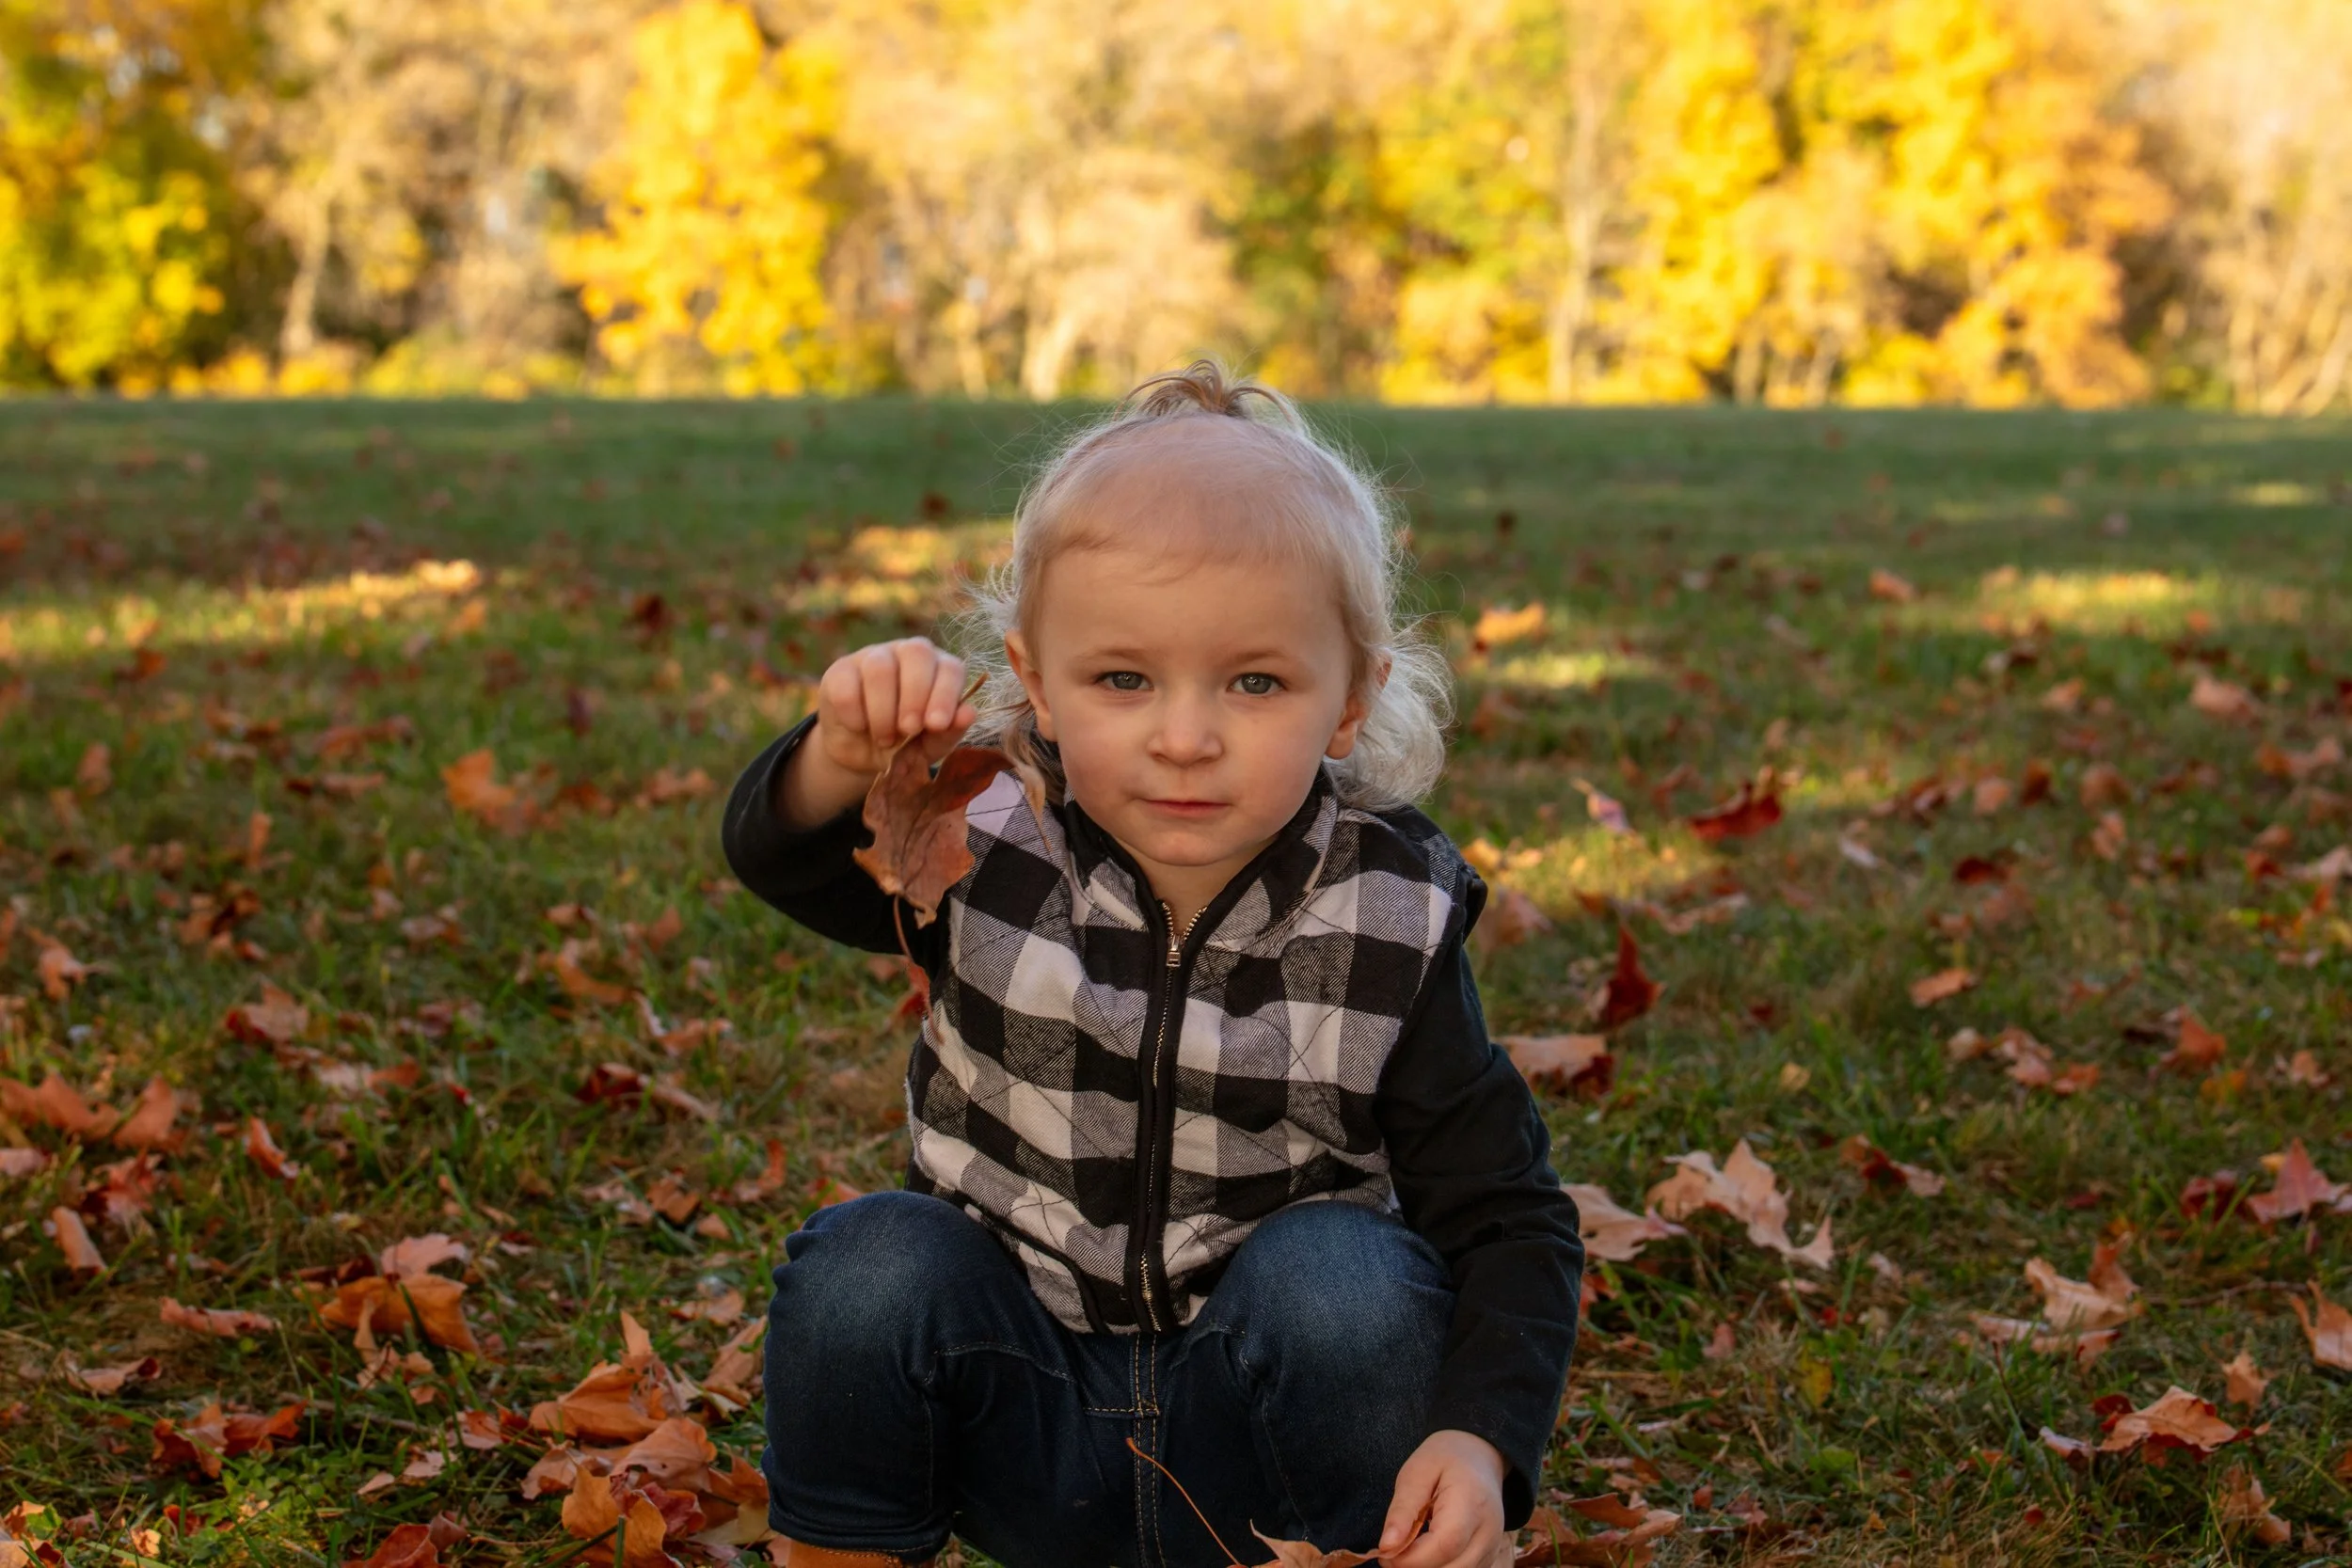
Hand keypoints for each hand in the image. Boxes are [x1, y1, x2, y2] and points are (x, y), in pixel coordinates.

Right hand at [813, 636, 977, 773]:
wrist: (860, 755)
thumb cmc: (905, 745)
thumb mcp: (930, 746)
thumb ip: (950, 731)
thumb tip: (969, 713)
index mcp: (938, 668)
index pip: (950, 667)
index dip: (946, 694)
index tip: (936, 724)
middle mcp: (908, 654)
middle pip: (917, 653)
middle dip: (915, 696)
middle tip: (909, 729)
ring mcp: (872, 657)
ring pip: (880, 668)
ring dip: (883, 710)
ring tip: (885, 738)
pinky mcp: (840, 670)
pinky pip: (847, 684)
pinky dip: (855, 714)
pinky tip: (859, 727)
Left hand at [1377, 1430, 1509, 1567]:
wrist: (1479, 1455)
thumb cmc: (1445, 1457)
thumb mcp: (1416, 1472)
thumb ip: (1402, 1510)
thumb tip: (1387, 1547)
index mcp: (1471, 1503)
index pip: (1444, 1545)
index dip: (1410, 1559)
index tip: (1385, 1553)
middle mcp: (1488, 1531)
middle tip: (1391, 1554)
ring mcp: (1492, 1546)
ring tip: (1408, 1550)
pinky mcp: (1488, 1556)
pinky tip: (1426, 1552)